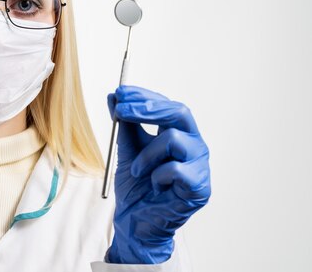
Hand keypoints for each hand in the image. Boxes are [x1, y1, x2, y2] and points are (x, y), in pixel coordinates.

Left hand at [105, 85, 210, 263]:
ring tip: (137, 171)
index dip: (144, 96)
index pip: (167, 105)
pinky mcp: (200, 187)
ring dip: (147, 153)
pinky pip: (177, 169)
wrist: (136, 222)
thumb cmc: (136, 187)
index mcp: (178, 134)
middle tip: (120, 111)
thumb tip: (114, 96)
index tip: (121, 92)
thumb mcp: (126, 150)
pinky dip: (157, 175)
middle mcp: (193, 145)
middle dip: (147, 108)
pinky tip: (153, 184)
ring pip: (174, 139)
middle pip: (179, 112)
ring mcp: (199, 165)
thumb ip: (123, 124)